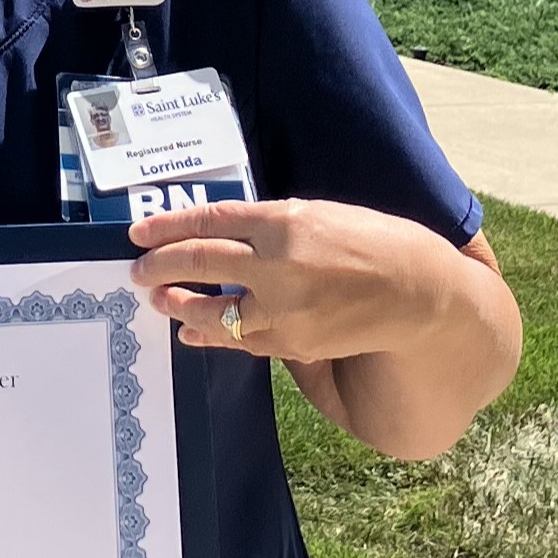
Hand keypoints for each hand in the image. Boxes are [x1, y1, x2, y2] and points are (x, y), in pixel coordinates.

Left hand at [127, 197, 467, 363]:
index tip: (140, 233)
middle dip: (159, 265)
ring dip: (177, 303)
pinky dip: (210, 335)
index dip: (168, 226)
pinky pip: (239, 340)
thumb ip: (272, 224)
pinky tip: (193, 331)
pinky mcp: (292, 342)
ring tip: (159, 299)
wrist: (419, 295)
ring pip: (211, 309)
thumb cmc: (375, 244)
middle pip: (199, 261)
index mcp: (286, 221)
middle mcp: (279, 263)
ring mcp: (284, 307)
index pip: (210, 221)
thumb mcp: (322, 215)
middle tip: (138, 269)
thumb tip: (223, 235)